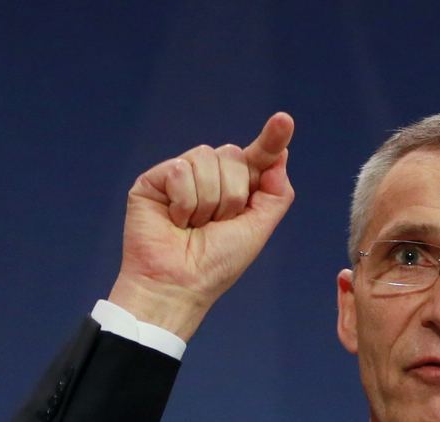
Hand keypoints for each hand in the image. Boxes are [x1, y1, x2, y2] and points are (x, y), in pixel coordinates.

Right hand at [107, 112, 295, 338]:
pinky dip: (184, 202)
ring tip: (194, 225)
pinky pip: (180, 170)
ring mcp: (181, 174)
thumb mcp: (258, 229)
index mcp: (237, 188)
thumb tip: (281, 155)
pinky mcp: (155, 178)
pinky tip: (175, 220)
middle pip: (233, 155)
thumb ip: (275, 194)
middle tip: (215, 224)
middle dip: (232, 196)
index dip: (271, 139)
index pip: (258, 157)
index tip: (285, 120)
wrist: (179, 282)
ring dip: (207, 202)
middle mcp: (210, 176)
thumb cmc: (217, 263)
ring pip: (207, 160)